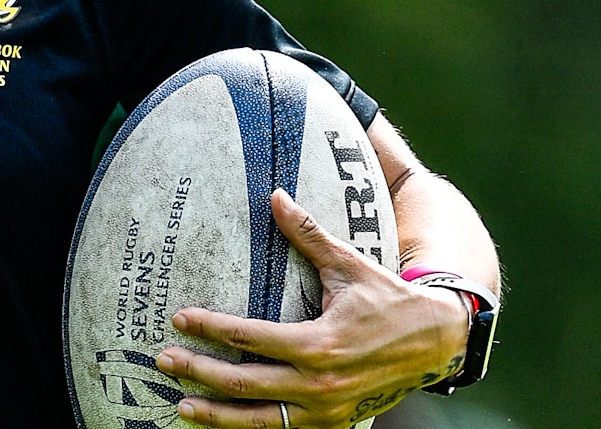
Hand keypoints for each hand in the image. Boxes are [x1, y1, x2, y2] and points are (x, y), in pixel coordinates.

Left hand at [153, 189, 467, 427]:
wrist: (437, 342)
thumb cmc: (387, 299)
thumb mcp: (349, 264)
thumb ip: (308, 234)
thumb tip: (275, 195)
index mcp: (319, 343)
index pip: (250, 337)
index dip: (211, 328)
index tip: (180, 318)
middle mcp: (319, 383)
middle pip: (244, 383)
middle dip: (199, 372)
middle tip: (164, 360)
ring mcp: (327, 410)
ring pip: (260, 420)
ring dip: (217, 416)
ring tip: (181, 406)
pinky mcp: (334, 424)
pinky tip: (224, 424)